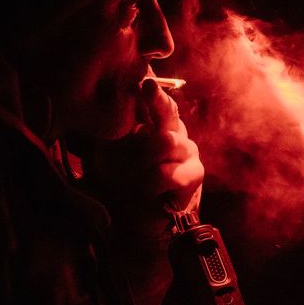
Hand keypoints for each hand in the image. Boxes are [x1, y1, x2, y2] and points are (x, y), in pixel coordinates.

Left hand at [86, 79, 204, 230]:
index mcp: (153, 123)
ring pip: (167, 142)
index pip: (155, 99)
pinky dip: (155, 182)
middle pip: (167, 111)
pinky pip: (172, 171)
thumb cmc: (119, 185)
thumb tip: (113, 104)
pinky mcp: (195, 174)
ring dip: (144, 163)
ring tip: (136, 178)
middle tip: (144, 96)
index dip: (151, 90)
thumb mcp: (108, 154)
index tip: (143, 81)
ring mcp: (187, 151)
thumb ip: (115, 131)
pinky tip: (150, 190)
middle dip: (155, 104)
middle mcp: (173, 131)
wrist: (132, 223)